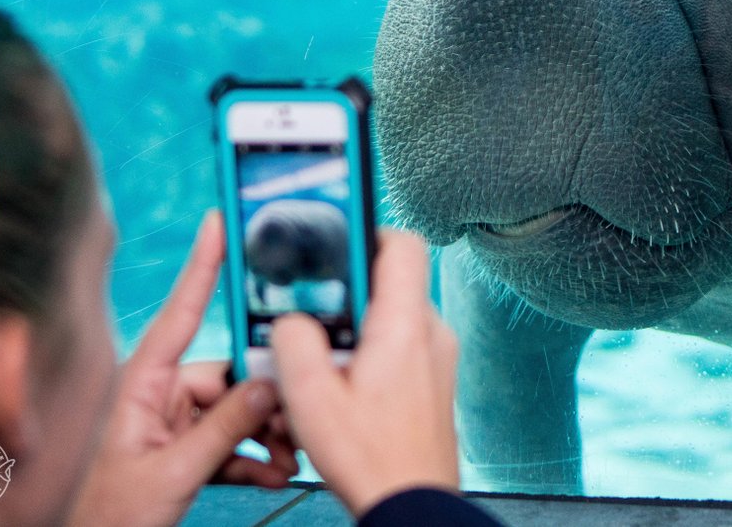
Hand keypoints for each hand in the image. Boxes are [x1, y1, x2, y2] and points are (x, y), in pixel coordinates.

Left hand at [69, 211, 297, 526]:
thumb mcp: (172, 472)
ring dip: (266, 432)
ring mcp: (177, 421)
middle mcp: (163, 394)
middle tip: (295, 412)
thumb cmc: (112, 517)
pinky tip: (274, 470)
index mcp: (144, 384)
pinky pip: (233, 439)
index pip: (181, 311)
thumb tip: (270, 386)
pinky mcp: (189, 449)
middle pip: (231, 372)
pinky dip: (255, 456)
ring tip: (287, 456)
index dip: (203, 263)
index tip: (220, 222)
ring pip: (239, 407)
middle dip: (266, 394)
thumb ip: (223, 427)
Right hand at [272, 228, 459, 517]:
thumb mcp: (309, 397)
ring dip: (357, 325)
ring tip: (324, 358)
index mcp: (405, 325)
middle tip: (314, 311)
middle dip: (347, 290)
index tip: (334, 238)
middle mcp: (431, 332)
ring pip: (392, 315)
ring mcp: (438, 357)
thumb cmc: (371, 459)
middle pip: (390, 280)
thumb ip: (294, 341)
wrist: (412, 504)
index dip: (367, 231)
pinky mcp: (434, 379)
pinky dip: (371, 350)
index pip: (403, 244)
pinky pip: (401, 344)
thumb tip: (293, 319)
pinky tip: (344, 382)